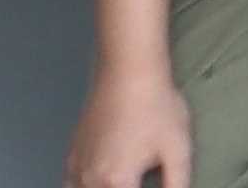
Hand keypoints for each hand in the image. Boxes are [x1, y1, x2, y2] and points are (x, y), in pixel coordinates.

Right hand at [67, 60, 197, 187]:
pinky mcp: (72, 153)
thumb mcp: (177, 150)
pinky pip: (70, 185)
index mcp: (117, 184)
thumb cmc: (156, 107)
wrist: (128, 70)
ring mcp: (77, 167)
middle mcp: (90, 180)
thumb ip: (176, 185)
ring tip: (123, 181)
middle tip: (140, 181)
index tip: (148, 185)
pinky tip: (99, 183)